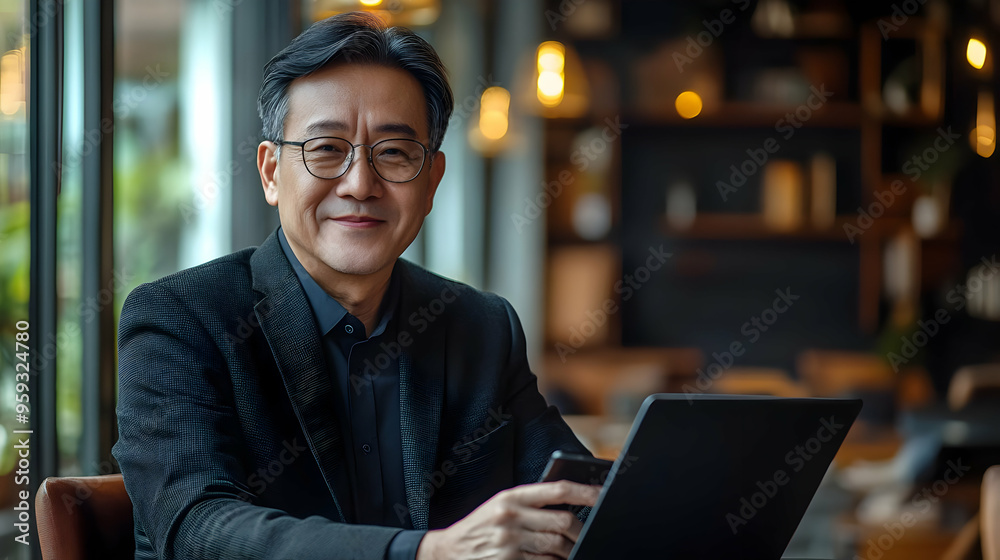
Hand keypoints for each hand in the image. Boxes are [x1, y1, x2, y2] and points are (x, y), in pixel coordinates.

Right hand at [415, 480, 599, 559]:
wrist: (449, 551)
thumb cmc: (481, 527)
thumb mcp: (501, 506)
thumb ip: (531, 503)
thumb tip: (569, 506)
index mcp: (511, 496)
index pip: (557, 489)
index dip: (585, 491)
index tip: (603, 494)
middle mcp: (511, 516)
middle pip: (563, 521)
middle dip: (581, 530)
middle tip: (588, 534)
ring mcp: (510, 541)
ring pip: (557, 545)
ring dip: (571, 550)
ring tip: (573, 550)